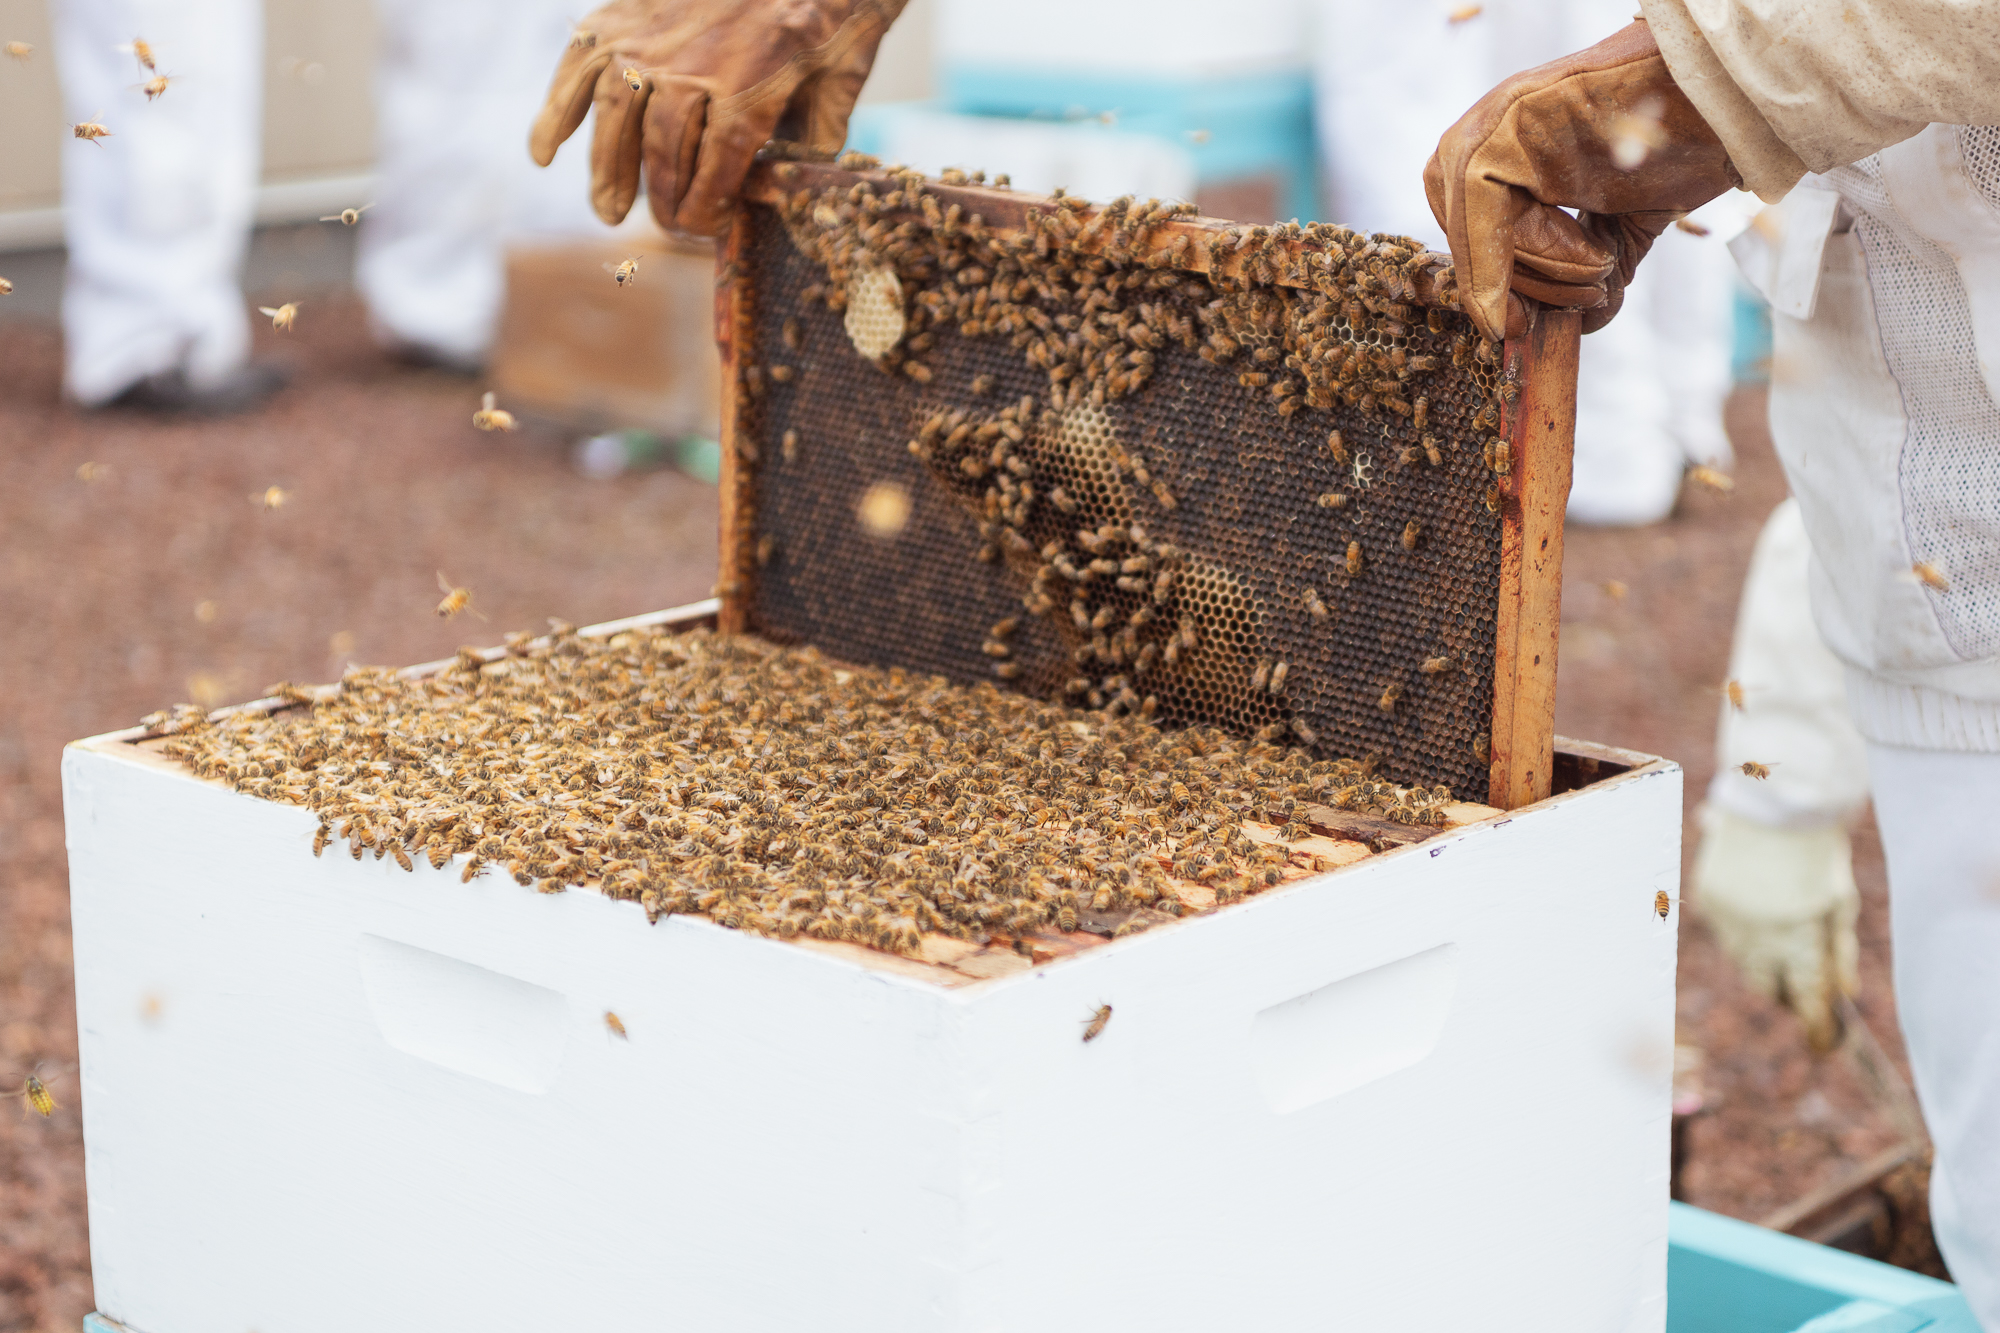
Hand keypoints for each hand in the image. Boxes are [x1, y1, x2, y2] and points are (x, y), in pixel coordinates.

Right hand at [531, 0, 904, 236]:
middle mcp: (695, 64)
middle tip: (664, 228)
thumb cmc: (831, 11)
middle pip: (663, 151)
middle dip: (662, 201)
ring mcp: (655, 37)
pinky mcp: (628, 13)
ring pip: (616, 116)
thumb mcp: (844, 79)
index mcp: (752, 86)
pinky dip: (556, 108)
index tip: (704, 230)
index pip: (716, 170)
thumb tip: (782, 195)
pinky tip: (544, 153)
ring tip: (609, 212)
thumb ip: (816, 141)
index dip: (706, 210)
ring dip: (606, 170)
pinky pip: (581, 63)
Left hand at [1424, 21, 1739, 341]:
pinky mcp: (1507, 118)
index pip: (1467, 238)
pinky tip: (1589, 258)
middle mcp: (1488, 134)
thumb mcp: (1626, 220)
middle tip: (1592, 290)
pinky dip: (1517, 252)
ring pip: (1474, 229)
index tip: (1520, 328)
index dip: (1489, 288)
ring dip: (1543, 268)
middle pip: (1464, 239)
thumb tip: (1583, 323)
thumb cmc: (1683, 144)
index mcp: (1506, 156)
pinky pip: (1479, 204)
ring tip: (1603, 259)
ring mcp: (1493, 122)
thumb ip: (1597, 268)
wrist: (1728, 94)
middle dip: (1522, 285)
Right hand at [1693, 809, 1860, 1053]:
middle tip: (1804, 983)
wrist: (1774, 800)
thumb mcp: (1841, 902)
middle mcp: (1756, 938)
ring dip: (1762, 959)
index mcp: (1798, 941)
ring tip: (1780, 930)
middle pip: (1767, 988)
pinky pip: (1724, 929)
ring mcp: (1726, 919)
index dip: (1817, 1027)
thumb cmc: (1817, 852)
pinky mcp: (1706, 899)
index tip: (1825, 1041)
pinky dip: (1741, 926)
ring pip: (1742, 960)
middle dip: (1785, 991)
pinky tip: (1757, 903)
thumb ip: (1840, 952)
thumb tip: (1841, 995)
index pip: (1807, 1002)